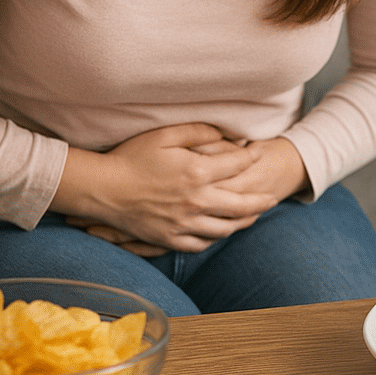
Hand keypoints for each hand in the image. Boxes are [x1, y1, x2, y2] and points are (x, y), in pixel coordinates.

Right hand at [54, 123, 278, 253]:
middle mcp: (196, 201)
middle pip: (240, 204)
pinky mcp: (169, 238)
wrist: (101, 189)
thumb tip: (224, 133)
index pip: (237, 165)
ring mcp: (183, 223)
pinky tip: (221, 231)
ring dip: (243, 222)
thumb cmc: (132, 157)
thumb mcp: (165, 134)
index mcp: (197, 172)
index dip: (252, 157)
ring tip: (253, 216)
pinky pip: (201, 243)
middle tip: (273, 197)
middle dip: (260, 200)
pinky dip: (216, 237)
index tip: (260, 152)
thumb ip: (198, 131)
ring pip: (224, 228)